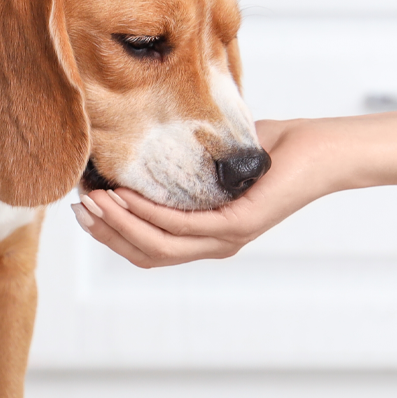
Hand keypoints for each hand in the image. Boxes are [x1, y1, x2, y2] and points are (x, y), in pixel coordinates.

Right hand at [71, 109, 396, 267]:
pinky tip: (127, 195)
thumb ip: (180, 163)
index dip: (112, 235)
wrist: (318, 150)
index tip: (84, 208)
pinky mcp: (239, 225)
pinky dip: (149, 213)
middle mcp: (215, 244)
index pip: (149, 249)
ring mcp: (227, 238)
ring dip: (121, 224)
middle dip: (107, 233)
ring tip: (93, 200)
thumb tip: (140, 144)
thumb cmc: (271, 149)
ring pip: (160, 246)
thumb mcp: (213, 158)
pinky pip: (184, 227)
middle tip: (78, 206)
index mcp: (207, 235)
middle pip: (147, 254)